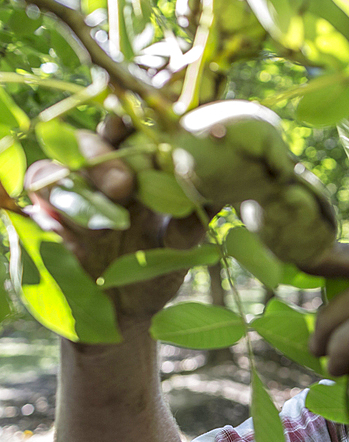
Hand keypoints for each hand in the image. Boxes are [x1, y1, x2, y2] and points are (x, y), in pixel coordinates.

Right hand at [23, 130, 205, 329]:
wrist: (125, 316)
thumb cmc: (155, 271)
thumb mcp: (178, 248)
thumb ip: (192, 220)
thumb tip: (220, 192)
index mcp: (130, 174)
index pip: (122, 135)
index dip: (124, 125)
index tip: (133, 124)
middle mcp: (93, 182)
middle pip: (82, 145)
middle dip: (101, 157)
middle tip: (124, 186)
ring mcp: (62, 204)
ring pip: (50, 175)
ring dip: (76, 192)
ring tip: (105, 229)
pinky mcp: (40, 232)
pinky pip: (36, 219)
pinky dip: (55, 228)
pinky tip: (76, 247)